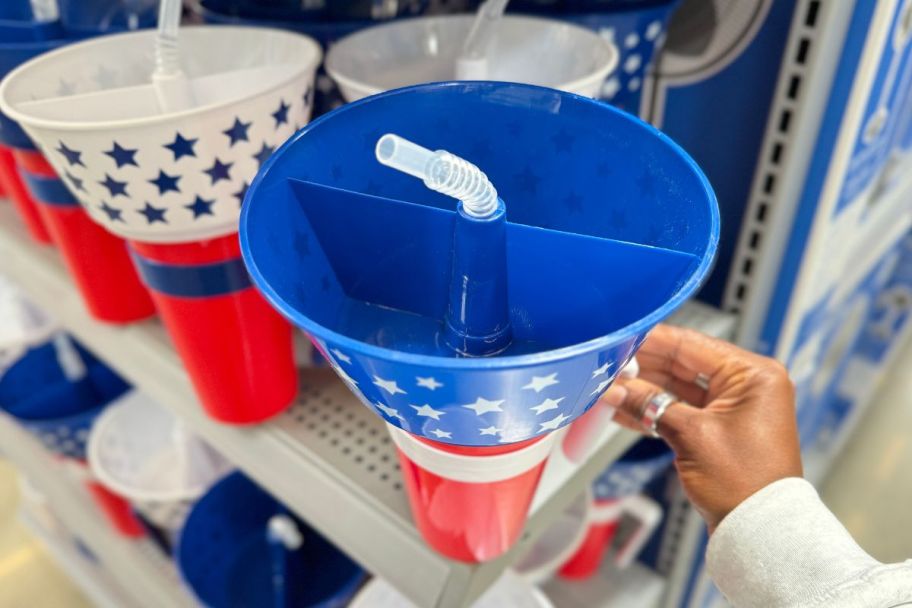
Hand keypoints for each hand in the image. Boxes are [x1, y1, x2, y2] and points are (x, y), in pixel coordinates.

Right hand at [602, 324, 801, 532]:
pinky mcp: (719, 427)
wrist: (760, 532)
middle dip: (642, 367)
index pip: (692, 344)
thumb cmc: (746, 486)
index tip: (620, 339)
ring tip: (609, 389)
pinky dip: (654, 409)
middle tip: (608, 367)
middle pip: (683, 363)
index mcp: (753, 375)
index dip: (651, 340)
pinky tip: (624, 409)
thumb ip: (649, 404)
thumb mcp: (691, 435)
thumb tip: (616, 388)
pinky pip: (681, 408)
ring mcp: (733, 407)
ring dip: (644, 389)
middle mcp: (747, 385)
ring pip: (677, 386)